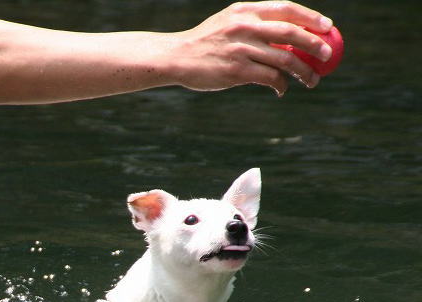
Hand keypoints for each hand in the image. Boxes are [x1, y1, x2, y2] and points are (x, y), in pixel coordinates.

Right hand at [166, 1, 333, 95]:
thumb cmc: (206, 42)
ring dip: (304, 72)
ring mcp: (241, 48)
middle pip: (291, 32)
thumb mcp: (228, 23)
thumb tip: (290, 34)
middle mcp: (244, 26)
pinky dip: (281, 84)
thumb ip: (254, 24)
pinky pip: (270, 77)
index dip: (311, 17)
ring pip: (285, 58)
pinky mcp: (236, 70)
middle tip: (327, 56)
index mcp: (245, 11)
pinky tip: (282, 89)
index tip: (328, 27)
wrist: (178, 57)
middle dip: (315, 44)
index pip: (285, 8)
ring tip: (312, 81)